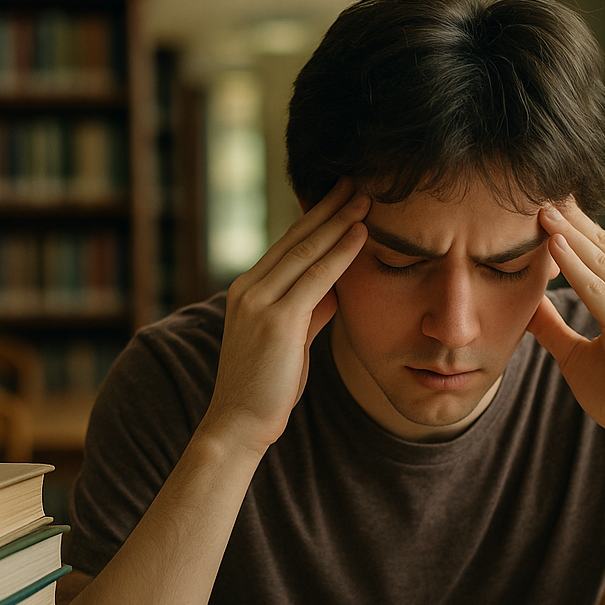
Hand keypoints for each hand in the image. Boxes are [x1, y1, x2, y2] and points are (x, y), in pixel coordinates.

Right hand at [203, 178, 369, 456]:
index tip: (340, 197)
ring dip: (339, 220)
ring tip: (365, 196)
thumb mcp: (291, 343)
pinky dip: (340, 253)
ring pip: (306, 251)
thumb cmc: (266, 389)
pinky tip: (361, 232)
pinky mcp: (276, 320)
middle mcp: (249, 288)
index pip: (287, 245)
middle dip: (328, 207)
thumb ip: (310, 313)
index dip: (315, 219)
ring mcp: (260, 302)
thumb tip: (334, 290)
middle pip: (295, 238)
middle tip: (355, 179)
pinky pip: (315, 277)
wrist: (239, 424)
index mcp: (248, 291)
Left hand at [526, 200, 604, 464]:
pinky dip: (575, 266)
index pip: (604, 252)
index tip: (545, 203)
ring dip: (568, 233)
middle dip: (571, 219)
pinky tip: (553, 244)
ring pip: (600, 263)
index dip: (575, 227)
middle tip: (539, 189)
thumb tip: (525, 303)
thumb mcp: (578, 356)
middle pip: (604, 248)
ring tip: (540, 206)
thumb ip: (554, 328)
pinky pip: (599, 292)